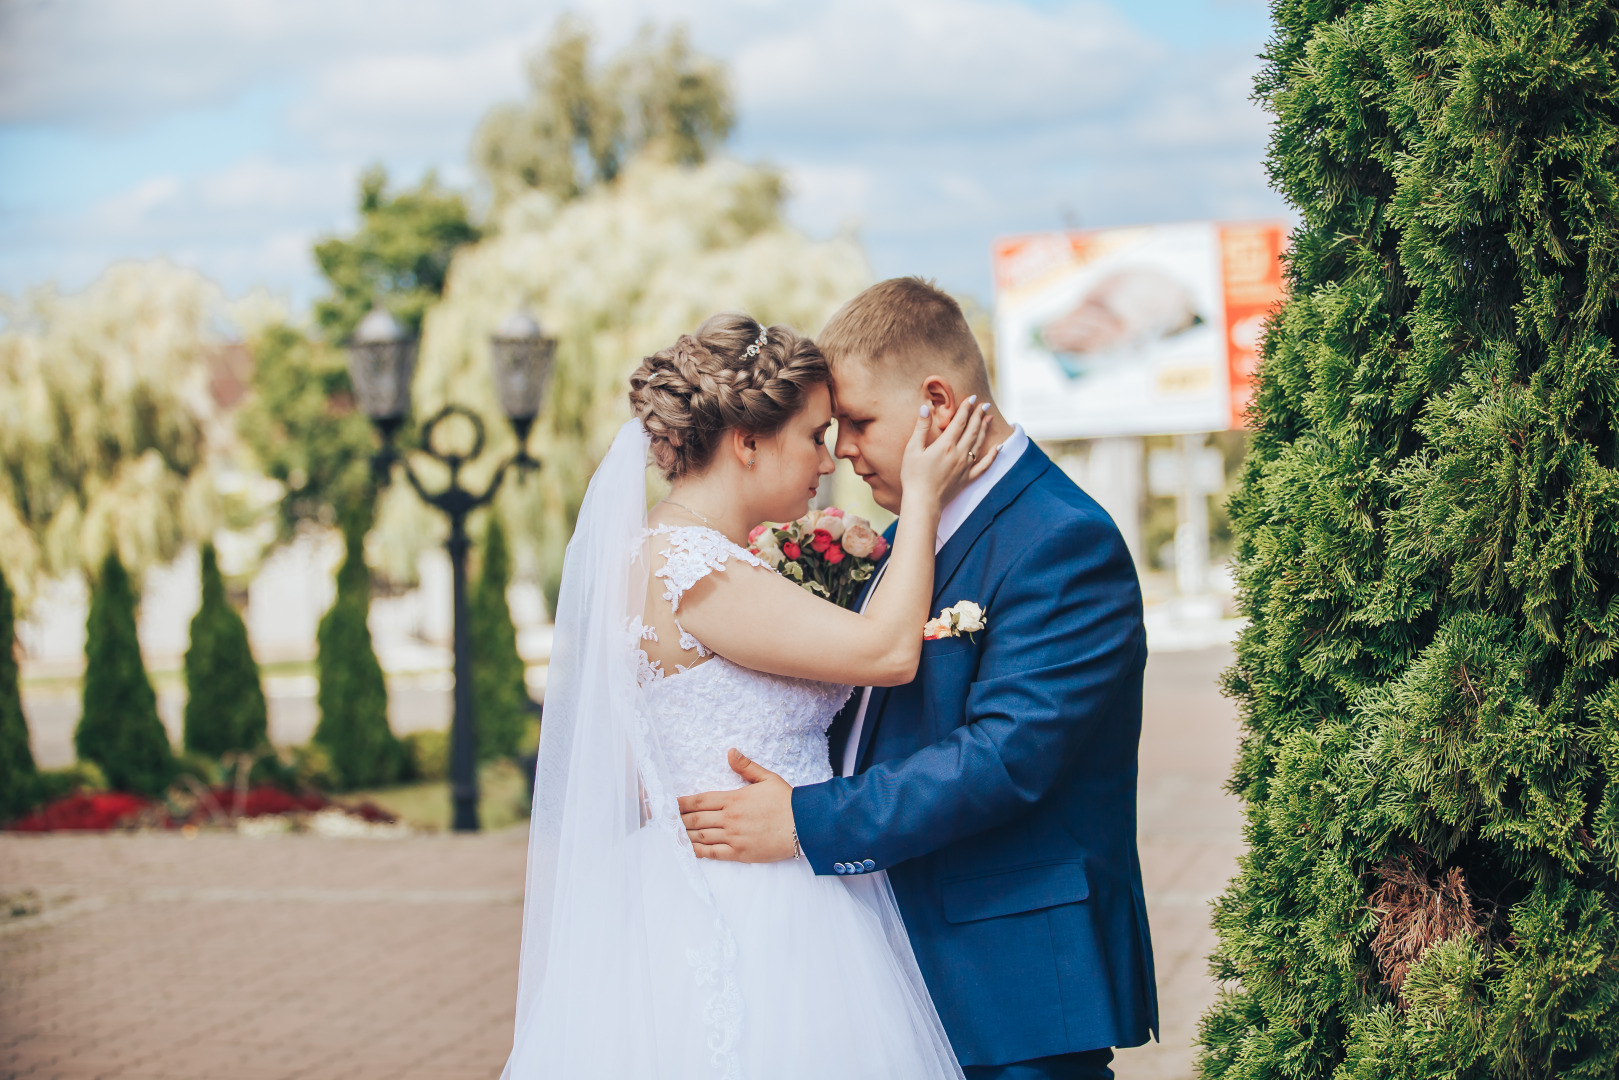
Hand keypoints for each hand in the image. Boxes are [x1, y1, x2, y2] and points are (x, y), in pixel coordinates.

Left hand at [677, 749, 797, 861]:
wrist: (804, 825)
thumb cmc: (786, 801)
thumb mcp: (767, 778)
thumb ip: (746, 767)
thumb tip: (731, 752)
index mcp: (734, 799)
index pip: (700, 800)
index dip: (682, 803)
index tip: (669, 804)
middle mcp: (729, 818)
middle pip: (696, 819)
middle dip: (678, 819)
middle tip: (664, 820)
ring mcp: (733, 837)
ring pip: (701, 836)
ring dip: (684, 834)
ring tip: (672, 833)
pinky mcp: (740, 853)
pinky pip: (713, 853)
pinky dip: (698, 851)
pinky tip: (688, 849)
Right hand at [898, 396, 996, 512]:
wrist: (923, 502)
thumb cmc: (913, 476)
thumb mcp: (912, 449)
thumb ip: (920, 428)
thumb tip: (924, 408)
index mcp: (946, 444)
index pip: (959, 421)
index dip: (966, 408)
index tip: (971, 398)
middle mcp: (959, 453)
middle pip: (972, 430)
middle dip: (979, 415)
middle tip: (985, 405)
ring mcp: (965, 466)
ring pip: (979, 444)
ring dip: (985, 429)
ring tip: (989, 418)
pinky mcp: (967, 478)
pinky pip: (984, 465)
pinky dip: (993, 455)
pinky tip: (998, 447)